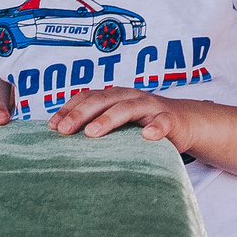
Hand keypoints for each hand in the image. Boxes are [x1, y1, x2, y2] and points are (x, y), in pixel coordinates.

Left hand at [48, 86, 198, 147]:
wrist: (184, 122)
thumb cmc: (143, 124)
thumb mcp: (118, 123)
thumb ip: (96, 126)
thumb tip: (63, 140)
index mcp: (114, 96)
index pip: (87, 97)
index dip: (68, 109)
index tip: (52, 126)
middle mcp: (129, 96)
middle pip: (102, 100)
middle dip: (80, 114)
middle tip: (64, 130)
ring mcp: (150, 106)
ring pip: (127, 108)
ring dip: (109, 119)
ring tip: (93, 132)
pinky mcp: (171, 119)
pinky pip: (163, 122)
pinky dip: (156, 128)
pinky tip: (148, 137)